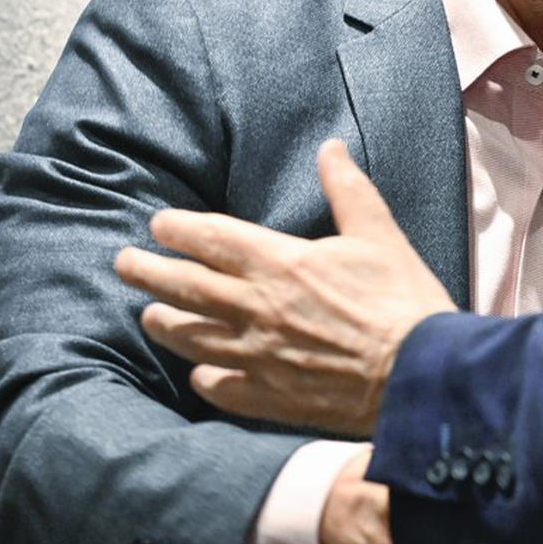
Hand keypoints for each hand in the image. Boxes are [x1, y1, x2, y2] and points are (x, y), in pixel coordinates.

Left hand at [117, 138, 455, 434]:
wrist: (419, 373)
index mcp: (280, 263)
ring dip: (163, 323)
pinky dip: (203, 377)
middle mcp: (256, 308)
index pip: (209, 238)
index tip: (159, 225)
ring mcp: (256, 355)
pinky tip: (200, 372)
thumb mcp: (380, 234)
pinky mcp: (268, 395)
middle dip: (146, 271)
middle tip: (123, 263)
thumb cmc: (403, 301)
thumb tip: (330, 148)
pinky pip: (218, 385)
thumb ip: (348, 189)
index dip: (177, 229)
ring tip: (149, 315)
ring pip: (189, 337)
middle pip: (182, 286)